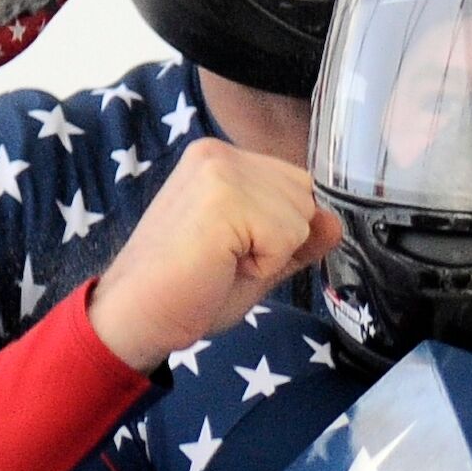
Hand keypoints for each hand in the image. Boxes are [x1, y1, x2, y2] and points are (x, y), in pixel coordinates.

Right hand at [87, 141, 342, 372]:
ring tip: (222, 262)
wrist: (136, 317)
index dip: (281, 230)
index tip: (233, 251)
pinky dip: (266, 263)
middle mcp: (220, 153)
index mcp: (221, 160)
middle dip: (281, 239)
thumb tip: (335, 221)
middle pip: (305, 194)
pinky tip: (222, 265)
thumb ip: (297, 238)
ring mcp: (220, 169)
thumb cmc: (186, 293)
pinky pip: (288, 234)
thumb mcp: (257, 261)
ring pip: (302, 215)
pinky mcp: (224, 195)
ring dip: (273, 253)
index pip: (296, 185)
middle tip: (227, 259)